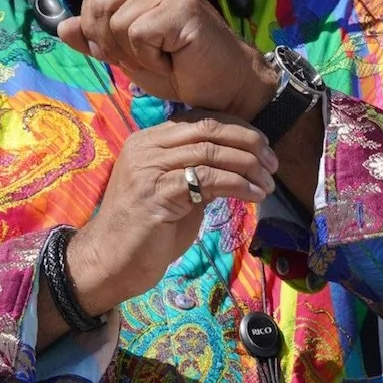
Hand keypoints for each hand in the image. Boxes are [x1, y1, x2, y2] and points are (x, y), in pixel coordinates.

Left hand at [58, 0, 276, 117]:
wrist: (226, 89)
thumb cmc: (182, 71)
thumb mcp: (129, 55)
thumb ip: (96, 39)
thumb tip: (62, 27)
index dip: (97, 28)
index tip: (125, 51)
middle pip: (99, 2)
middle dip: (110, 42)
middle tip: (144, 58)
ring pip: (117, 21)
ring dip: (134, 54)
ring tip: (163, 59)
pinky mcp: (183, 7)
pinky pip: (138, 33)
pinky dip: (150, 58)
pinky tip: (174, 60)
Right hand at [66, 116, 278, 311]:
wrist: (109, 262)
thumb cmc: (145, 234)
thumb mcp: (176, 194)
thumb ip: (199, 174)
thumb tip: (238, 167)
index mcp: (148, 141)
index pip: (201, 120)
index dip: (238, 129)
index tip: (264, 146)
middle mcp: (146, 147)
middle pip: (208, 129)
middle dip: (248, 142)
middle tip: (272, 162)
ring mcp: (148, 168)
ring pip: (211, 152)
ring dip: (248, 166)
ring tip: (268, 182)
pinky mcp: (156, 193)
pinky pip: (207, 179)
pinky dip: (237, 185)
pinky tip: (253, 195)